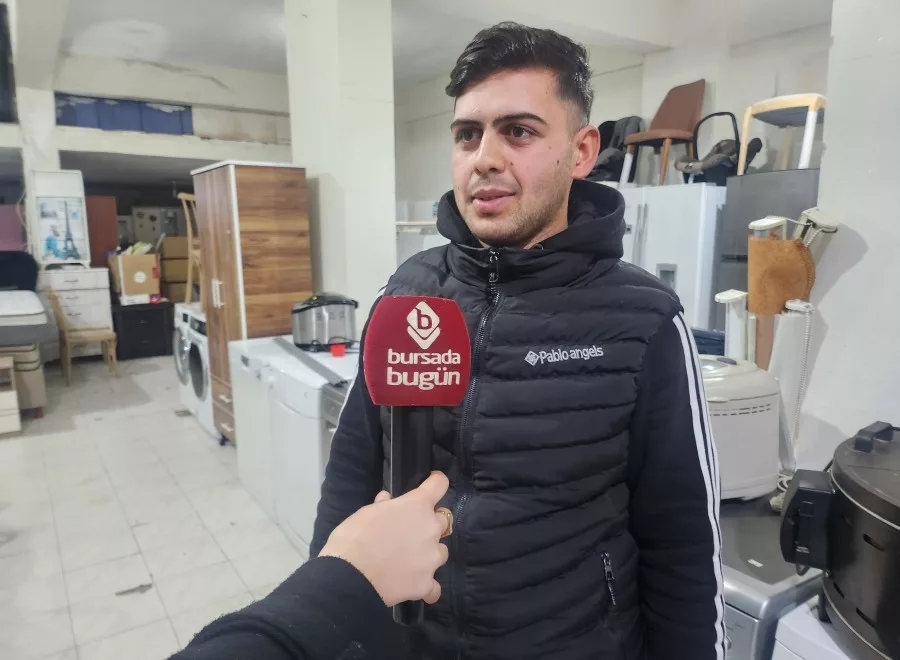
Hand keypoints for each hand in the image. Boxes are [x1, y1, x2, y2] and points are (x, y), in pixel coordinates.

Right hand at [320, 472, 451, 606]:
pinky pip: (434, 586)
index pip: (439, 485)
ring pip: (441, 552)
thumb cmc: (354, 537)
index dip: (435, 483)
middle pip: (443, 521)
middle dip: (430, 524)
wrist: (350, 577)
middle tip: (411, 532)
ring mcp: (432, 558)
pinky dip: (427, 586)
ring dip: (430, 553)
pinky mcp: (427, 583)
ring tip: (412, 561)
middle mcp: (431, 529)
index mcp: (417, 506)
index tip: (432, 484)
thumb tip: (388, 500)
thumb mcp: (365, 513)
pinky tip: (415, 586)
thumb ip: (383, 506)